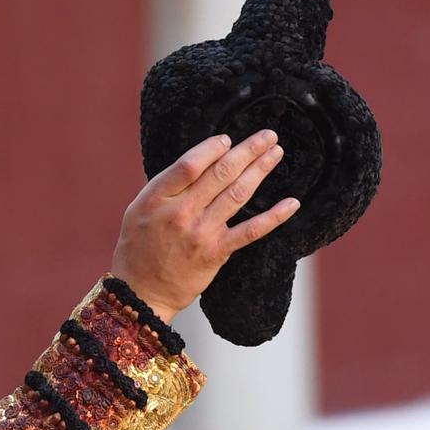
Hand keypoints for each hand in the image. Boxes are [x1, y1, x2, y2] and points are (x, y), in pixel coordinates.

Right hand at [109, 130, 298, 322]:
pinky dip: (274, 216)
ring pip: (237, 193)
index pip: (190, 164)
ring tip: (276, 152)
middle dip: (247, 150)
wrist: (140, 293)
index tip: (227, 140)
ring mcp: (200, 232)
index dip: (213, 148)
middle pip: (220, 173)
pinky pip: (251, 230)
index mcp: (156, 198)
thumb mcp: (138, 210)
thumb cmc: (138, 249)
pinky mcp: (216, 252)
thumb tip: (196, 163)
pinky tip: (291, 203)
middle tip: (267, 136)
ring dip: (260, 169)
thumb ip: (164, 188)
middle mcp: (180, 212)